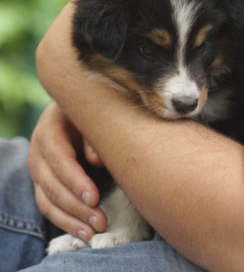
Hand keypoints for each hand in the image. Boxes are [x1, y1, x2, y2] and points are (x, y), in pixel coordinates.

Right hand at [28, 102, 106, 240]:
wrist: (66, 115)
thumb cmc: (83, 116)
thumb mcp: (89, 117)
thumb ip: (92, 136)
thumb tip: (97, 161)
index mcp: (49, 132)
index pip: (59, 160)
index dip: (75, 181)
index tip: (94, 198)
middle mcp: (37, 154)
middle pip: (53, 185)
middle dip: (77, 207)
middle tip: (101, 221)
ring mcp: (37, 171)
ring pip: (48, 201)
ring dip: (71, 220)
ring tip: (94, 232)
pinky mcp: (41, 184)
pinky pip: (48, 207)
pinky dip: (65, 222)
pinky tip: (83, 232)